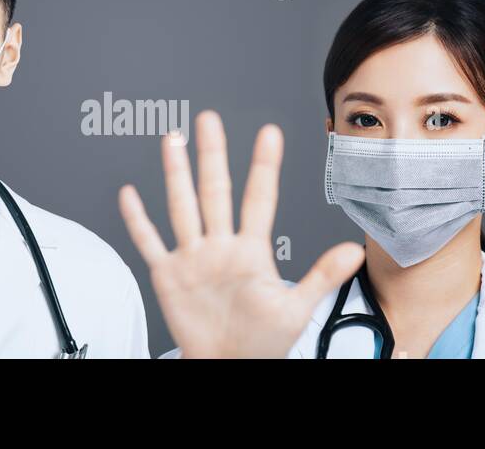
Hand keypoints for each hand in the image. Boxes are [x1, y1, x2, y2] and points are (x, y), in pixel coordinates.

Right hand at [119, 111, 363, 357]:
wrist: (229, 365)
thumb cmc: (262, 342)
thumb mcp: (297, 309)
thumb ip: (321, 276)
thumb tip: (353, 251)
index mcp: (252, 250)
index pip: (259, 199)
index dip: (264, 167)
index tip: (270, 133)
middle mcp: (220, 246)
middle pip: (215, 191)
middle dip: (212, 155)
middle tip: (210, 120)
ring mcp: (193, 257)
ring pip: (182, 207)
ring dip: (177, 174)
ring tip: (174, 140)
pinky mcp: (168, 275)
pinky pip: (150, 242)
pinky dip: (138, 220)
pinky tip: (130, 194)